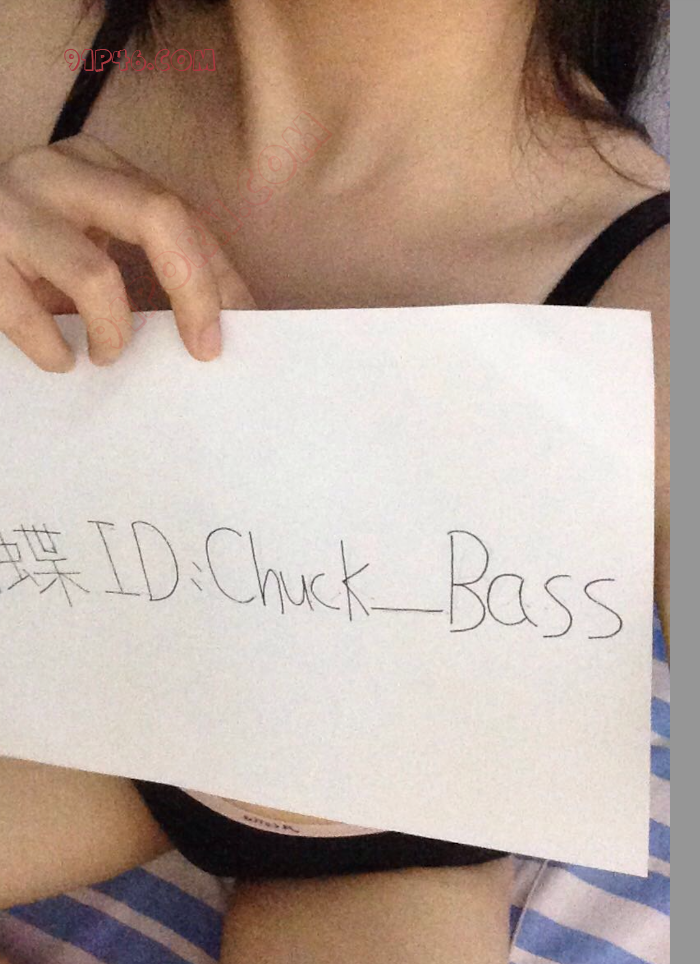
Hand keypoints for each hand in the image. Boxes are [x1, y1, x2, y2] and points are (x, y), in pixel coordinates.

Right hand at [0, 133, 254, 370]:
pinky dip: (54, 350)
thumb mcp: (92, 241)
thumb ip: (148, 263)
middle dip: (194, 291)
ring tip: (109, 355)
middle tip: (202, 347)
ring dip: (116, 332)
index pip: (179, 213)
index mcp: (95, 164)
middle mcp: (54, 172)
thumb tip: (229, 316)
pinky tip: (61, 358)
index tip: (239, 326)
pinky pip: (27, 315)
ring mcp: (9, 209)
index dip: (216, 274)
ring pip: (95, 274)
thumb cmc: (29, 251)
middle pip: (157, 217)